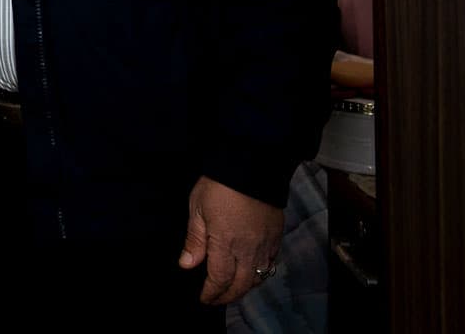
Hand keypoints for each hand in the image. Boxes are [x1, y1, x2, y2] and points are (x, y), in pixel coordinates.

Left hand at [177, 175, 282, 305]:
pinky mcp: (276, 236)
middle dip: (227, 296)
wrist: (252, 164)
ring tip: (233, 289)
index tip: (204, 298)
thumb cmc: (219, 184)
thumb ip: (194, 239)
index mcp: (226, 243)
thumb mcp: (197, 208)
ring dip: (245, 287)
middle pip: (241, 284)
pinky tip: (253, 271)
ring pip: (258, 277)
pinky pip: (271, 263)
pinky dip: (262, 273)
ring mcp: (265, 243)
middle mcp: (248, 249)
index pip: (219, 279)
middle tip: (216, 299)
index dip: (212, 292)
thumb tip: (187, 264)